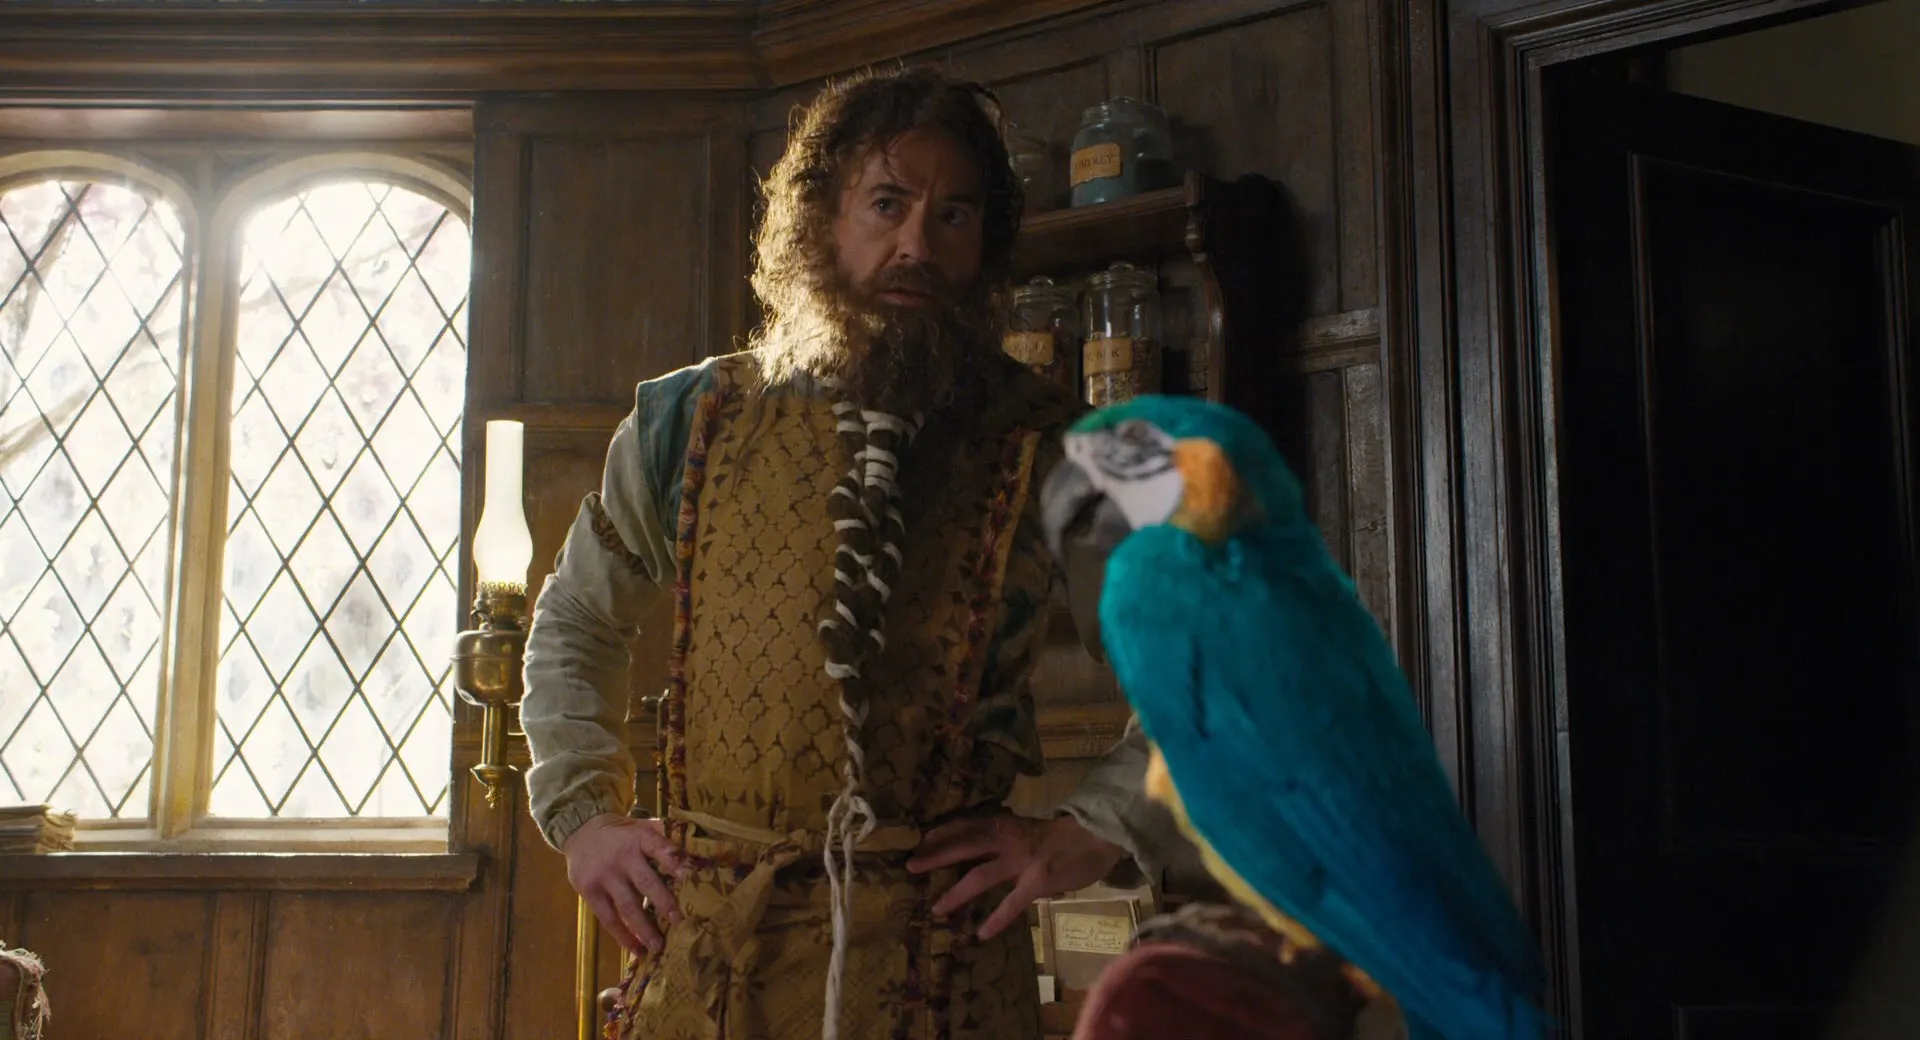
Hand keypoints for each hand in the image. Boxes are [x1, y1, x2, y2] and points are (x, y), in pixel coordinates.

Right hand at [563, 813, 688, 954]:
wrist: (580, 831)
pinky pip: (609, 918)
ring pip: (628, 906)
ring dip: (644, 929)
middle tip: (680, 922)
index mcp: (639, 838)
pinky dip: (623, 936)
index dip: (673, 861)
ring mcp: (605, 876)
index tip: (688, 877)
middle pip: (646, 883)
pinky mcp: (590, 892)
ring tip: (659, 946)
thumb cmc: (621, 833)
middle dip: (664, 903)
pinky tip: (636, 949)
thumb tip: (697, 848)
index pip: (658, 847)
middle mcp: (622, 858)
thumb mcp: (640, 826)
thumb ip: (664, 835)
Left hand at [906, 813, 1126, 939]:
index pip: (966, 825)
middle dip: (935, 855)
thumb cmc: (1067, 833)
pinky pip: (1011, 904)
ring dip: (956, 893)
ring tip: (937, 909)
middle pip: (964, 845)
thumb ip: (1009, 840)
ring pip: (980, 876)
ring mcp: (1021, 861)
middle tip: (910, 866)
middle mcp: (1008, 839)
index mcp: (1006, 824)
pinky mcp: (1037, 881)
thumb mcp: (1031, 829)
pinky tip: (981, 934)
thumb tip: (986, 850)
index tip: (919, 840)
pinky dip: (995, 920)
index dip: (942, 832)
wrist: (1098, 835)